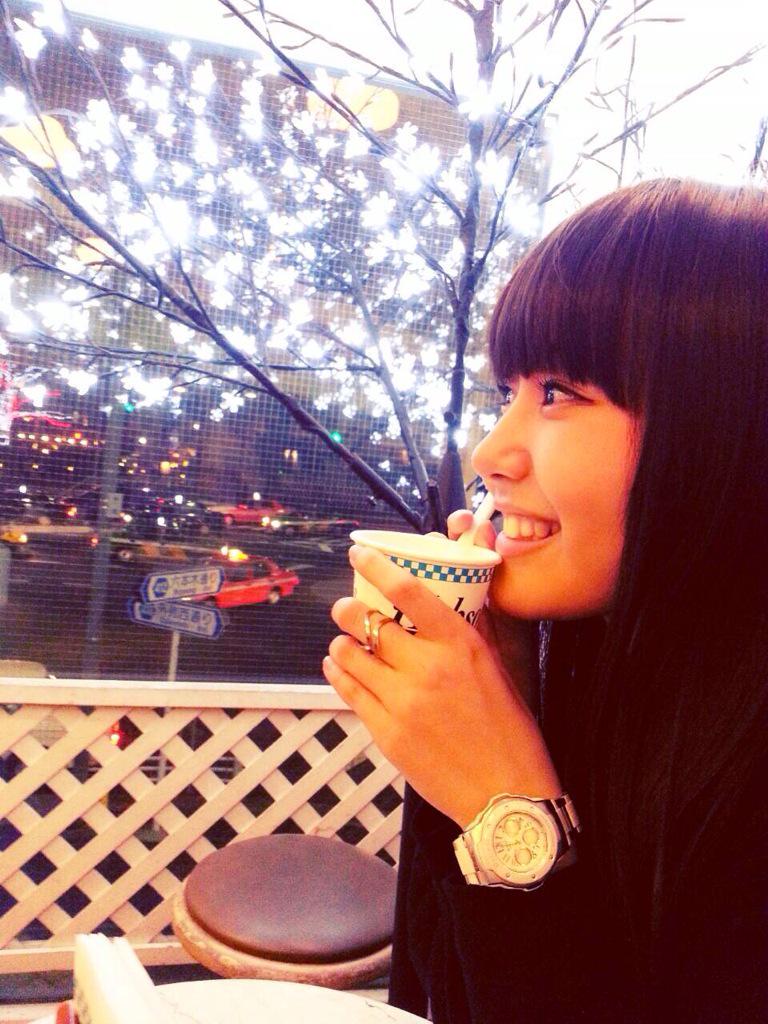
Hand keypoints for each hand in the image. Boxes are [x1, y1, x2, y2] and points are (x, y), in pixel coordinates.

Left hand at [323, 543, 561, 828]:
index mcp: (461, 646)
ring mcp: (403, 702)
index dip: (377, 566)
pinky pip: (348, 691)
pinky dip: (339, 673)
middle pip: (367, 622)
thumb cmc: (511, 732)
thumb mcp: (501, 671)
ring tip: (343, 642)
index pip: (409, 592)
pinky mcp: (386, 733)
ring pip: (349, 655)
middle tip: (346, 607)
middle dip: (348, 608)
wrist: (505, 796)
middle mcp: (428, 668)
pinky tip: (339, 667)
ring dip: (341, 643)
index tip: (359, 553)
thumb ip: (474, 632)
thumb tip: (457, 597)